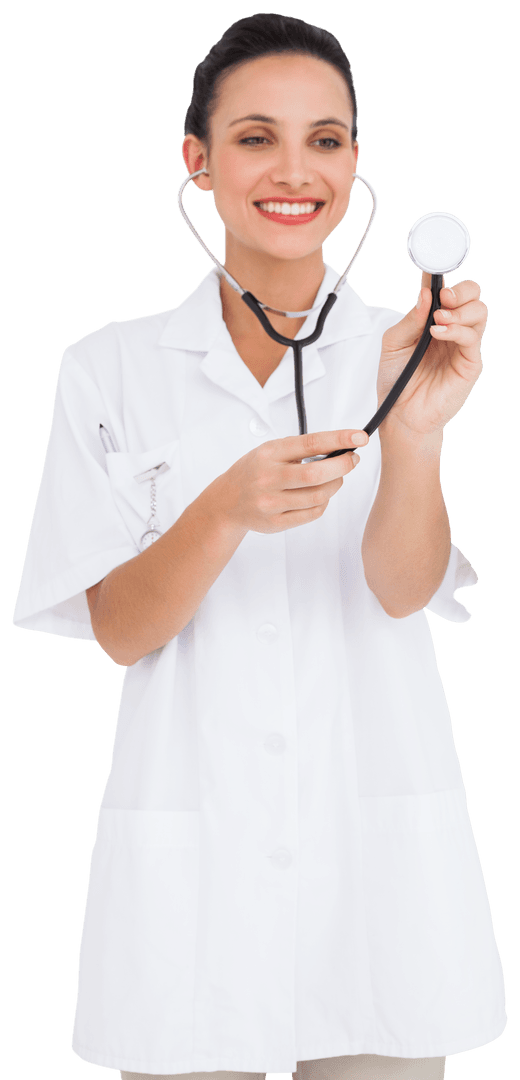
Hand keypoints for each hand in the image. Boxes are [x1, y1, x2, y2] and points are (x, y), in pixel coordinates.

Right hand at [214, 428, 367, 533]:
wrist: (226, 502)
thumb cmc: (254, 472)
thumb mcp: (269, 451)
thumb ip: (299, 448)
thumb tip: (339, 446)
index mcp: (268, 454)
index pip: (311, 443)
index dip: (339, 439)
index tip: (360, 437)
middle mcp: (268, 478)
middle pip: (317, 474)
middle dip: (343, 465)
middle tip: (352, 460)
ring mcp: (271, 503)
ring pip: (319, 496)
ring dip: (336, 484)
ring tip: (336, 478)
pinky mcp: (275, 522)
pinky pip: (312, 513)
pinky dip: (324, 502)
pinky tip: (321, 494)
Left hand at [377, 273, 487, 437]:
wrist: (400, 413)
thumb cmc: (397, 379)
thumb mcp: (393, 343)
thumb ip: (410, 319)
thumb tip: (426, 294)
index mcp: (433, 320)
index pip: (446, 290)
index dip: (442, 276)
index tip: (431, 269)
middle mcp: (452, 328)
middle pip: (472, 295)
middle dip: (461, 289)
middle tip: (443, 296)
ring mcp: (463, 345)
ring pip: (479, 312)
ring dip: (460, 309)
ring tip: (438, 320)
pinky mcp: (469, 363)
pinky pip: (472, 337)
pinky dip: (457, 330)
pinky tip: (439, 333)